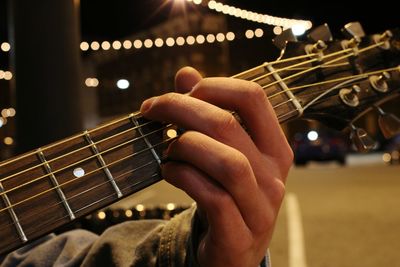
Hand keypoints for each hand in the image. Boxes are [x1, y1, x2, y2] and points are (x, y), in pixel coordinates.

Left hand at [140, 67, 292, 266]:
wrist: (234, 254)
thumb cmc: (227, 194)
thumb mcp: (223, 153)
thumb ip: (206, 113)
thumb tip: (186, 74)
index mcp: (274, 147)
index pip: (253, 98)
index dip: (213, 85)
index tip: (182, 91)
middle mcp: (274, 175)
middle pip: (228, 125)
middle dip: (181, 109)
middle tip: (152, 110)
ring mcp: (260, 207)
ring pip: (227, 162)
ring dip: (185, 146)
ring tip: (166, 149)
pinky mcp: (239, 235)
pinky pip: (212, 197)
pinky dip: (183, 177)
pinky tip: (168, 171)